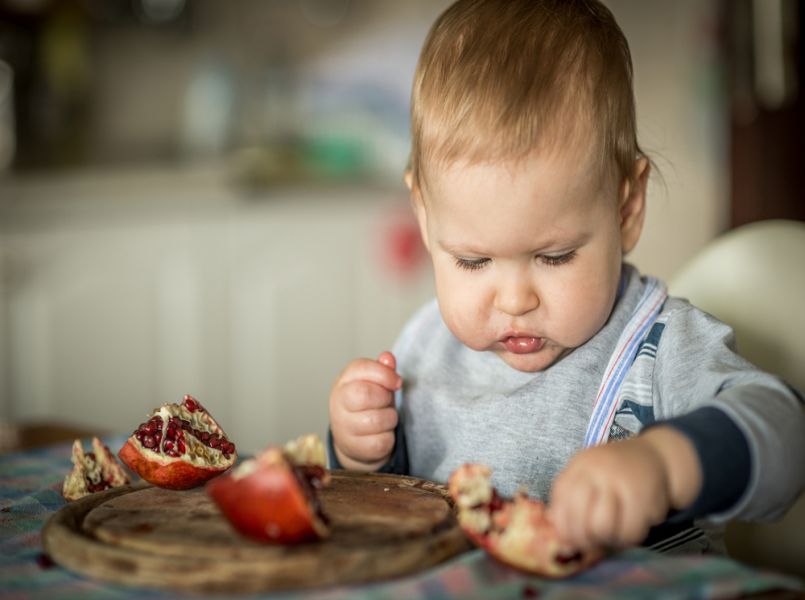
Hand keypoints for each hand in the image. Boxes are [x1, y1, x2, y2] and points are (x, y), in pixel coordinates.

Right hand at [329, 351, 401, 470]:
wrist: (352, 439)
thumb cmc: (366, 405)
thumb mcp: (373, 384)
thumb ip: (382, 369)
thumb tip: (388, 358)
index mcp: (344, 382)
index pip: (362, 368)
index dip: (384, 374)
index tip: (397, 382)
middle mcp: (339, 403)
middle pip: (365, 394)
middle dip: (385, 398)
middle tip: (386, 401)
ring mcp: (344, 427)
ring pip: (377, 420)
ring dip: (389, 419)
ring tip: (384, 417)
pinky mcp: (355, 448)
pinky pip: (382, 441)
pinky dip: (388, 437)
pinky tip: (381, 433)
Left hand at [547, 426, 701, 551]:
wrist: (656, 456)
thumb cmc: (615, 471)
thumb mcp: (588, 475)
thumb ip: (571, 500)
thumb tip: (561, 538)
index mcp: (581, 464)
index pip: (562, 498)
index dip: (562, 525)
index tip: (568, 539)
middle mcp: (598, 470)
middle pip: (580, 517)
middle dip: (582, 538)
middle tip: (591, 542)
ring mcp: (621, 482)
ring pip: (602, 527)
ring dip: (605, 539)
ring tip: (611, 535)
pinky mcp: (644, 497)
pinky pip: (629, 531)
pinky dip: (627, 539)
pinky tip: (628, 530)